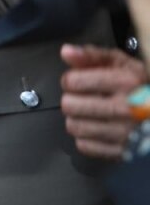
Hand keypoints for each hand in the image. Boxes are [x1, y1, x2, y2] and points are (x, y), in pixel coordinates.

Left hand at [60, 44, 146, 158]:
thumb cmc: (139, 85)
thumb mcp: (121, 63)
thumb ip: (92, 55)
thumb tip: (65, 51)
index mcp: (126, 82)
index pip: (73, 82)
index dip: (70, 80)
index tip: (78, 81)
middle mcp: (126, 109)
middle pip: (69, 106)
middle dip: (72, 99)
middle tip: (84, 99)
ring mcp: (125, 133)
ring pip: (74, 127)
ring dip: (77, 119)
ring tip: (89, 114)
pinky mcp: (122, 152)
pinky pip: (84, 146)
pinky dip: (86, 138)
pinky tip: (97, 129)